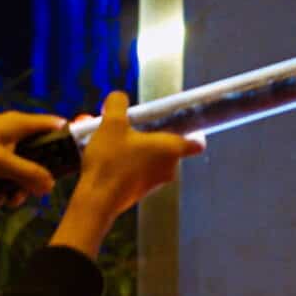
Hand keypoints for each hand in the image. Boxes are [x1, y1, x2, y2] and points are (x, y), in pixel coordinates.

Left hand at [0, 110, 65, 208]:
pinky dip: (2, 187)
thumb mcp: (0, 165)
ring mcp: (0, 144)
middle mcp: (12, 131)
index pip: (56, 127)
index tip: (72, 165)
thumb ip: (30, 174)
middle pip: (41, 155)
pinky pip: (7, 173)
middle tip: (30, 193)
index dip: (68, 143)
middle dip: (36, 178)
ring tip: (2, 200)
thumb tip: (51, 186)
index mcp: (19, 124)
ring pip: (23, 168)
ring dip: (16, 188)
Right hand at [56, 91, 202, 250]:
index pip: (197, 142)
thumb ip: (117, 104)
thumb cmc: (110, 161)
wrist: (98, 198)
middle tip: (128, 128)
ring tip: (112, 142)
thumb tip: (119, 97)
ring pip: (151, 158)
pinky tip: (108, 158)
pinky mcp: (143, 191)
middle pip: (167, 146)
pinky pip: (140, 170)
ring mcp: (158, 181)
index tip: (183, 124)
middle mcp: (170, 167)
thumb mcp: (111, 124)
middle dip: (148, 135)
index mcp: (172, 148)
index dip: (194, 132)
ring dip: (135, 148)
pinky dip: (128, 162)